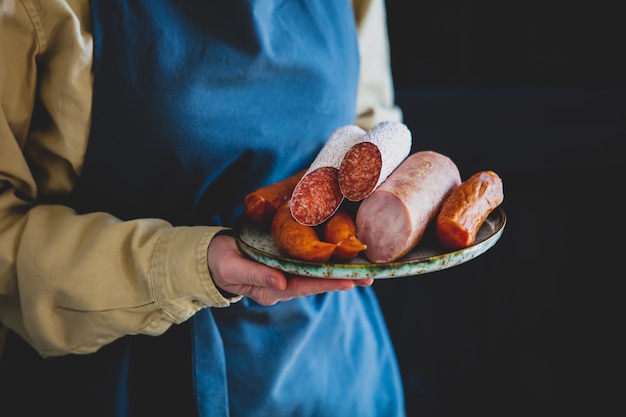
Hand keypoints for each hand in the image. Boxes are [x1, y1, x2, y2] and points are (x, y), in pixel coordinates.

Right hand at [207, 234, 372, 305]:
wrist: (212, 257)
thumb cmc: (220, 261)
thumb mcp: (232, 267)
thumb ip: (256, 276)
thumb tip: (281, 283)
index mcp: (272, 289)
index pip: (304, 286)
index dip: (327, 282)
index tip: (349, 281)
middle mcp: (283, 285)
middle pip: (316, 283)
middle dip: (342, 280)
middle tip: (369, 277)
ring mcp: (285, 276)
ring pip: (316, 275)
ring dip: (339, 272)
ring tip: (364, 270)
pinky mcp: (285, 264)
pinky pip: (309, 265)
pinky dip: (326, 262)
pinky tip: (343, 258)